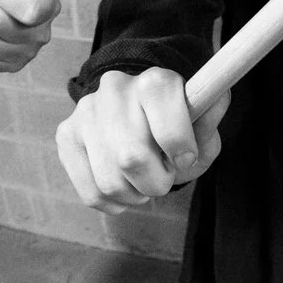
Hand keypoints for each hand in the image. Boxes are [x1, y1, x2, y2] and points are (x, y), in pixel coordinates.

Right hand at [55, 69, 228, 213]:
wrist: (138, 120)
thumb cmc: (175, 129)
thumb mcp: (200, 128)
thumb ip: (209, 120)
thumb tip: (216, 97)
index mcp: (154, 80)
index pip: (162, 105)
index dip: (178, 143)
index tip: (185, 158)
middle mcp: (115, 89)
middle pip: (131, 157)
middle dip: (156, 181)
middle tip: (163, 177)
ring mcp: (86, 112)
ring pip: (109, 181)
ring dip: (135, 195)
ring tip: (143, 182)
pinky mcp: (66, 135)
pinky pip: (91, 192)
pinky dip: (114, 202)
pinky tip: (124, 187)